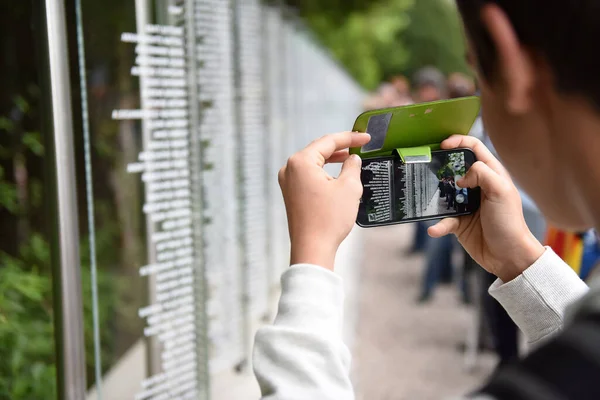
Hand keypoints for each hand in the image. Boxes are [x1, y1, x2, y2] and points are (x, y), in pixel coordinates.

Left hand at [278, 132, 370, 270]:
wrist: (312, 248)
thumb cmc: (329, 219)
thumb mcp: (349, 187)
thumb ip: (352, 167)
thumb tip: (353, 159)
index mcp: (301, 162)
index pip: (328, 142)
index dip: (350, 138)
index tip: (365, 137)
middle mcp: (289, 169)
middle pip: (318, 150)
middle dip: (339, 147)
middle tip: (359, 145)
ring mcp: (287, 182)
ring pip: (313, 163)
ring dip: (331, 160)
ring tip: (350, 158)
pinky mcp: (290, 194)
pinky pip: (308, 175)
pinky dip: (323, 172)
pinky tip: (336, 175)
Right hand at [428, 135, 544, 281]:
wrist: (508, 256)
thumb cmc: (509, 222)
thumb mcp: (501, 191)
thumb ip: (482, 173)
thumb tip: (460, 177)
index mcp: (491, 174)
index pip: (474, 148)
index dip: (458, 141)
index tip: (442, 145)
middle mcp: (477, 186)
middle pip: (454, 168)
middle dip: (440, 166)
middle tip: (426, 167)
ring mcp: (466, 204)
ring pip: (443, 193)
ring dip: (434, 196)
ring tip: (425, 197)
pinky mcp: (458, 222)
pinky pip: (442, 219)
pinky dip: (437, 224)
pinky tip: (434, 229)